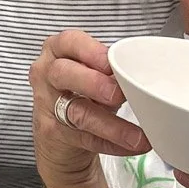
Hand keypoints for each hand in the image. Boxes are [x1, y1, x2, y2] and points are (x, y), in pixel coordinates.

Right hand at [30, 30, 150, 185]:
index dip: (91, 52)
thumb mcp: (92, 73)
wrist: (59, 134)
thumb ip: (110, 70)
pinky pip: (84, 138)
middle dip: (94, 83)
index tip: (112, 64)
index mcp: (57, 50)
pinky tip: (131, 145)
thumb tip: (143, 75)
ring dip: (111, 125)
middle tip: (119, 95)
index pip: (69, 42)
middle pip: (63, 73)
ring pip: (77, 112)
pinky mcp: (53, 132)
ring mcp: (46, 104)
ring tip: (138, 136)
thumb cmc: (81, 93)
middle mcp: (46, 73)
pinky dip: (111, 143)